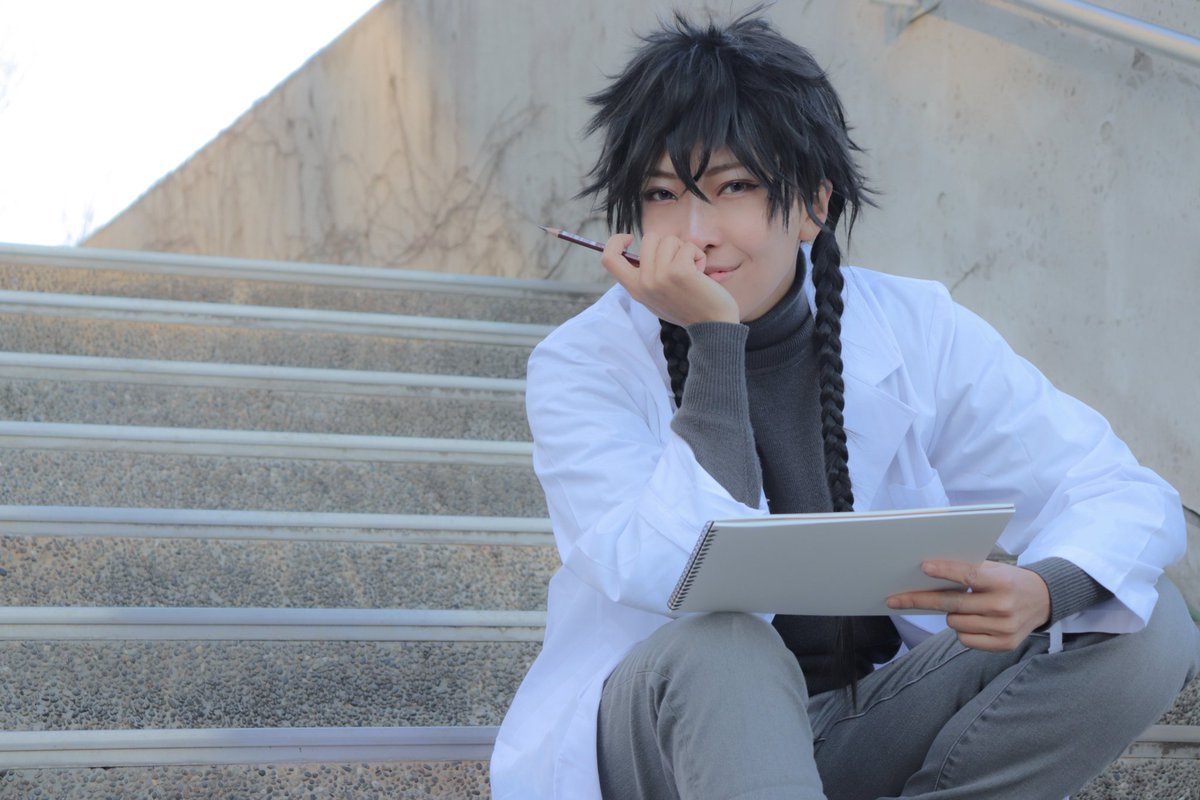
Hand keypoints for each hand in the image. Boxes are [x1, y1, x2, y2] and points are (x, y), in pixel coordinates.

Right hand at [600, 233, 738, 325]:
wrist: (712, 327)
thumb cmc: (688, 308)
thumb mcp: (656, 296)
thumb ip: (646, 276)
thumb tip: (644, 250)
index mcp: (635, 289)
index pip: (609, 259)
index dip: (615, 242)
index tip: (630, 238)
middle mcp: (644, 283)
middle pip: (648, 239)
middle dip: (668, 244)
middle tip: (679, 262)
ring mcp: (660, 277)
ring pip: (669, 240)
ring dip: (685, 250)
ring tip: (692, 269)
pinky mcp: (679, 272)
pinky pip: (688, 247)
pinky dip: (698, 256)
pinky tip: (701, 273)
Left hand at [886, 560, 1050, 651]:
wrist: (1043, 599)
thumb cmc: (1009, 581)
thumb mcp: (994, 569)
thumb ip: (968, 572)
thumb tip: (927, 574)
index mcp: (1002, 581)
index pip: (969, 575)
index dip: (945, 571)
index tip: (924, 567)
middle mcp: (1004, 606)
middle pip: (953, 604)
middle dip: (921, 600)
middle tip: (895, 599)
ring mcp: (1005, 628)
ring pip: (955, 623)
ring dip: (951, 614)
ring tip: (965, 607)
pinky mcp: (1004, 645)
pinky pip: (965, 640)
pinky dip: (963, 630)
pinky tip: (974, 621)